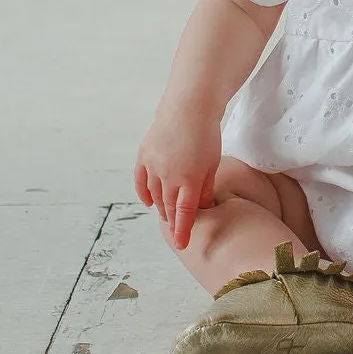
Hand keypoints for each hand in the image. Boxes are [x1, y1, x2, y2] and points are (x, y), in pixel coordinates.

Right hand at [134, 110, 222, 249]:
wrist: (189, 108)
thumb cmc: (206, 136)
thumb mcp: (212, 164)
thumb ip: (205, 189)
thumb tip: (201, 209)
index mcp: (190, 179)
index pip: (184, 213)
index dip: (183, 231)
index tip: (182, 245)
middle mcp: (169, 176)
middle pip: (169, 207)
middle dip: (172, 220)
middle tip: (176, 229)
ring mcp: (154, 166)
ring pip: (154, 196)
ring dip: (160, 207)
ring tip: (166, 214)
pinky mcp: (144, 156)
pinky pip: (140, 181)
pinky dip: (143, 194)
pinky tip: (147, 202)